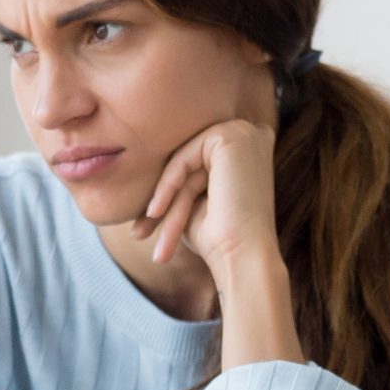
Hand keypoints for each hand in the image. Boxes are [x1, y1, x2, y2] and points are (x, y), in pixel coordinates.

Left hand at [133, 117, 280, 269]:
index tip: (145, 226)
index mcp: (248, 150)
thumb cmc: (219, 238)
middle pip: (190, 163)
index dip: (170, 194)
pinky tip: (155, 213)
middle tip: (139, 234)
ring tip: (143, 234)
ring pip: (185, 161)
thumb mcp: (193, 201)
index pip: (196, 166)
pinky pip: (184, 157)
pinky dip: (167, 185)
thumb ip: (181, 176)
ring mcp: (243, 133)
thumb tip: (140, 165)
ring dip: (164, 198)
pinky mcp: (231, 136)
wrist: (243, 256)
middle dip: (163, 198)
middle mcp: (250, 136)